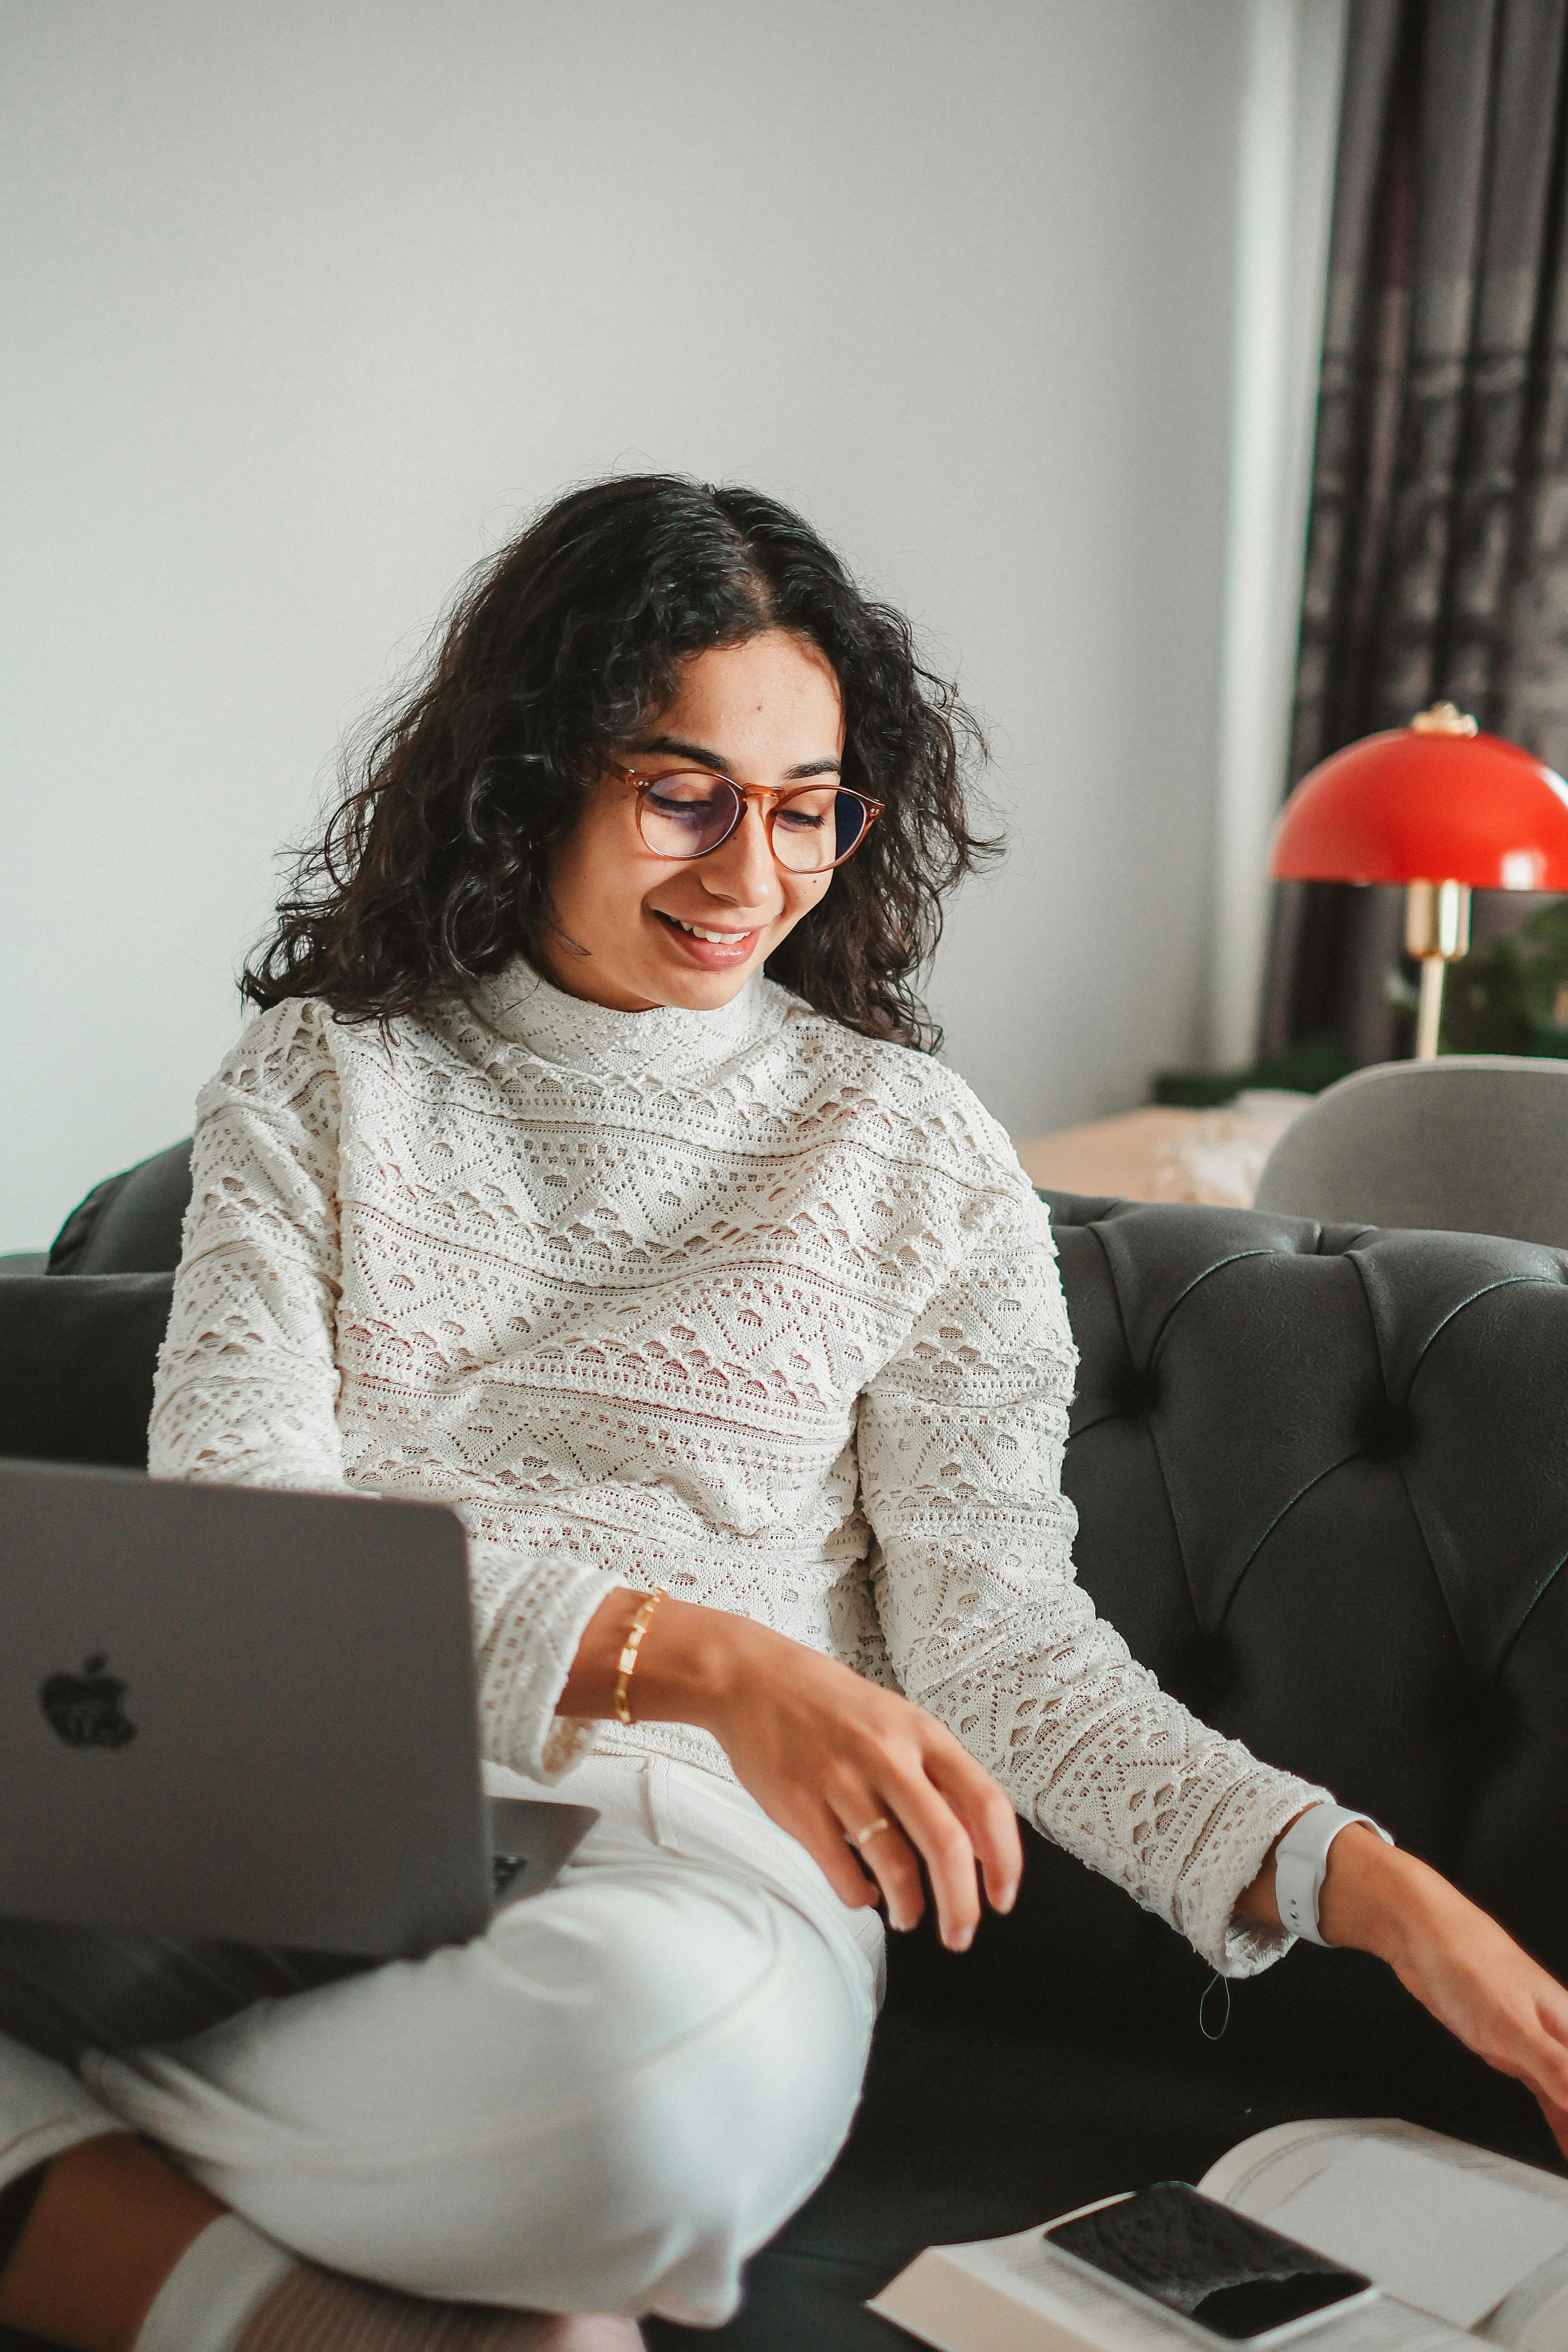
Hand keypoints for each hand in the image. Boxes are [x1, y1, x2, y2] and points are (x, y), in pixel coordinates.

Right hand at [558, 1588, 1022, 1949]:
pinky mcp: (798, 1805)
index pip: (986, 1803)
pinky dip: (859, 1895)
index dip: (1005, 1860)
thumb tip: (981, 1841)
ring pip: (894, 1865)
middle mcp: (888, 1755)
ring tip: (909, 1916)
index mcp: (922, 1733)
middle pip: (947, 1843)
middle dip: (962, 1906)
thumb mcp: (899, 1721)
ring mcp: (841, 1780)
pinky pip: (841, 1870)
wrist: (752, 1678)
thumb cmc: (831, 1704)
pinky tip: (863, 1894)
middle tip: (960, 1935)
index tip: (1003, 1898)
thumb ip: (939, 1775)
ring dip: (909, 1907)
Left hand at [1243, 1817, 1567, 2157]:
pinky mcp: (1507, 2043)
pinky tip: (1562, 2139)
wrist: (1419, 1930)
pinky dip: (1557, 2118)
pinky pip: (1544, 2091)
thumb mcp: (1514, 2027)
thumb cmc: (1465, 1961)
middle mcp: (1558, 2033)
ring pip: (1567, 2096)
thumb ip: (1558, 2069)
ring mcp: (1532, 2039)